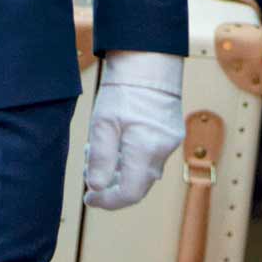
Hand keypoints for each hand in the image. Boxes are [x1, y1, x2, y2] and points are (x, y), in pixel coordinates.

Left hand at [83, 50, 182, 210]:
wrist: (149, 60)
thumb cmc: (123, 89)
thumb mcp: (102, 124)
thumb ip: (101, 160)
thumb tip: (98, 189)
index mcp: (146, 149)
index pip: (129, 194)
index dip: (107, 201)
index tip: (89, 197)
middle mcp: (163, 150)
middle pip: (138, 185)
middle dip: (112, 184)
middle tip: (90, 168)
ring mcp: (171, 141)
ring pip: (144, 171)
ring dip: (121, 170)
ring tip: (99, 149)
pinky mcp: (172, 133)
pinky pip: (152, 157)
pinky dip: (133, 158)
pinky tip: (118, 142)